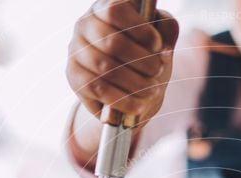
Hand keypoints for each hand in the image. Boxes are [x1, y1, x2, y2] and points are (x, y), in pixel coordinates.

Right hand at [68, 0, 178, 120]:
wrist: (125, 85)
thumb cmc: (142, 52)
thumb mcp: (157, 36)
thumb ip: (166, 28)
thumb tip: (165, 46)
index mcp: (104, 7)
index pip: (116, 11)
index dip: (140, 29)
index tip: (157, 45)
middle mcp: (84, 25)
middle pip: (112, 43)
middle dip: (142, 61)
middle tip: (158, 70)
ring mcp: (76, 52)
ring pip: (105, 68)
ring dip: (136, 83)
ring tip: (153, 90)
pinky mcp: (74, 77)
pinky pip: (99, 89)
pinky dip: (123, 100)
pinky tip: (140, 105)